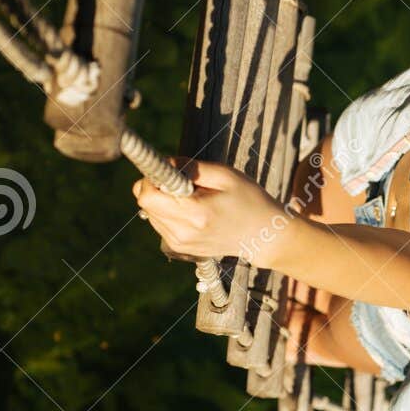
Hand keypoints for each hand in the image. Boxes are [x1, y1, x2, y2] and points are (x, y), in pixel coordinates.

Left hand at [132, 159, 289, 266]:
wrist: (263, 236)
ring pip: (151, 213)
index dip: (152, 178)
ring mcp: (180, 244)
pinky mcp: (180, 248)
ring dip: (164, 201)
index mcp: (195, 214)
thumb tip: (163, 162)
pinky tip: (193, 212)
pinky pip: (160, 223)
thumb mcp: (225, 175)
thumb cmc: (249, 201)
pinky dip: (170, 213)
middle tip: (186, 184)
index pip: (147, 196)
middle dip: (159, 188)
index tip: (171, 172)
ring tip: (194, 200)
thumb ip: (190, 167)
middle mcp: (183, 233)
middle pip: (146, 204)